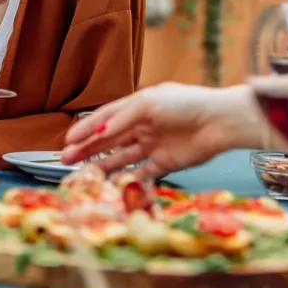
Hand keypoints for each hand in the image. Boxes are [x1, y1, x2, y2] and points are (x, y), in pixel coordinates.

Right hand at [61, 83, 260, 180]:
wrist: (220, 122)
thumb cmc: (186, 104)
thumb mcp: (148, 104)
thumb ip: (122, 119)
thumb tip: (98, 133)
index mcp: (138, 106)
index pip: (105, 118)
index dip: (86, 128)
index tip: (68, 140)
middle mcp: (143, 125)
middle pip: (110, 139)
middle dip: (88, 148)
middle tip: (67, 159)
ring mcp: (154, 144)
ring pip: (122, 156)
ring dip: (103, 163)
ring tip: (84, 173)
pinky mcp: (167, 162)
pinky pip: (143, 172)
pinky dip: (129, 178)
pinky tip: (114, 183)